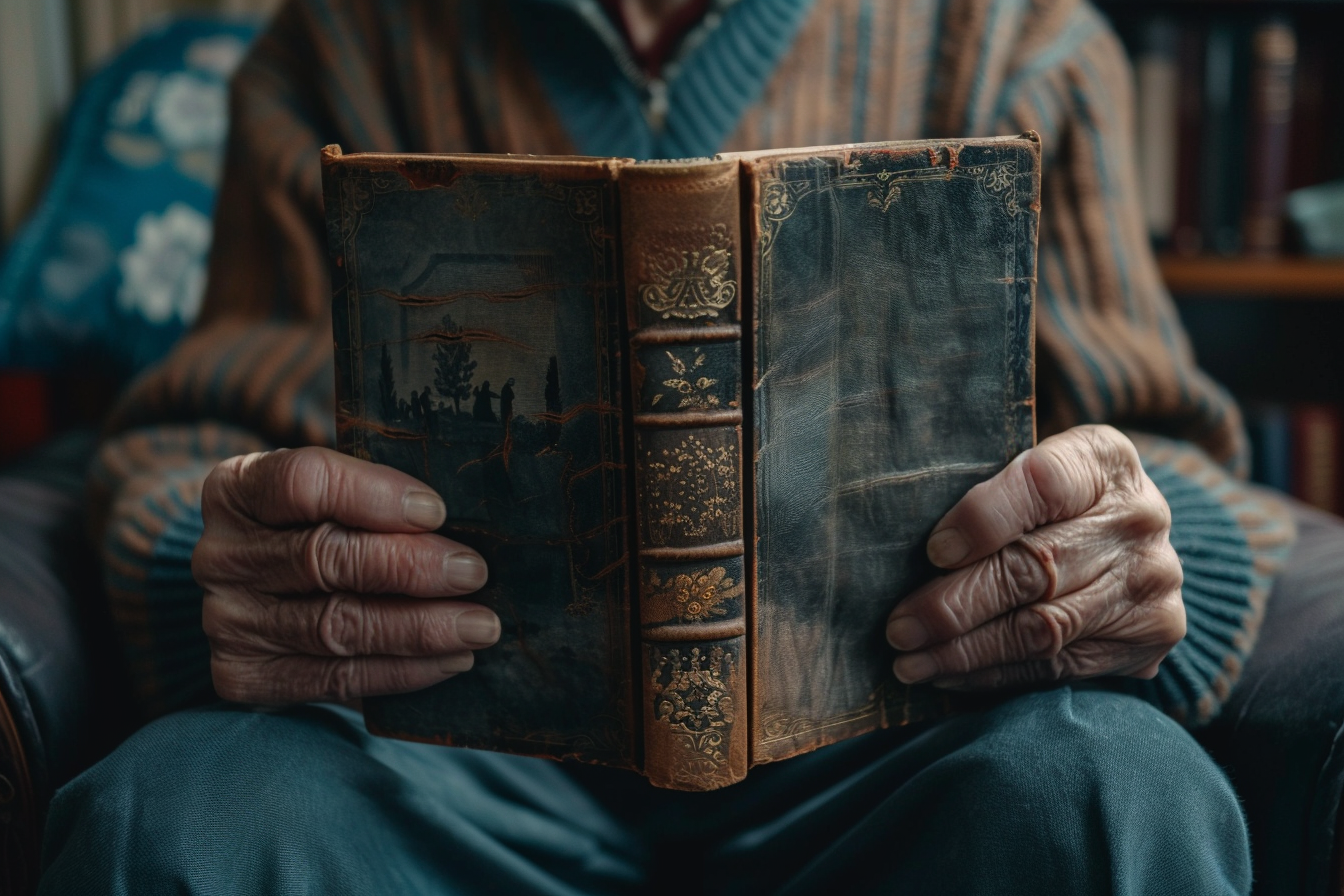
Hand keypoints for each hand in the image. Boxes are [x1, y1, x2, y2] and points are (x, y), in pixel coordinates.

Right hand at [194, 447, 498, 703]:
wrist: (262, 588)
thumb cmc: (319, 524)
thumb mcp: (333, 491)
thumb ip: (377, 495)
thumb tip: (457, 521)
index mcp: (237, 487)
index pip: (303, 482)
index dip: (373, 496)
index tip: (436, 511)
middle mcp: (221, 554)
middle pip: (323, 559)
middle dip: (410, 567)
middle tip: (473, 573)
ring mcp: (227, 621)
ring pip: (334, 626)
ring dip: (418, 628)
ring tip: (477, 625)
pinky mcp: (244, 676)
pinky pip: (334, 678)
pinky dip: (400, 671)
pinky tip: (449, 660)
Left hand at [886, 425, 1183, 689]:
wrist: (1131, 536)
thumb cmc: (1053, 500)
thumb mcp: (1028, 470)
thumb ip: (983, 491)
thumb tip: (904, 542)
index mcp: (1103, 461)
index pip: (1042, 483)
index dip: (983, 519)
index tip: (933, 551)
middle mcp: (1138, 518)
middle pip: (1035, 567)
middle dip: (955, 604)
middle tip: (899, 628)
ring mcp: (1150, 582)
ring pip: (1042, 628)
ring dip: (965, 651)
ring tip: (910, 662)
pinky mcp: (1150, 637)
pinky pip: (1058, 666)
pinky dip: (995, 674)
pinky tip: (949, 675)